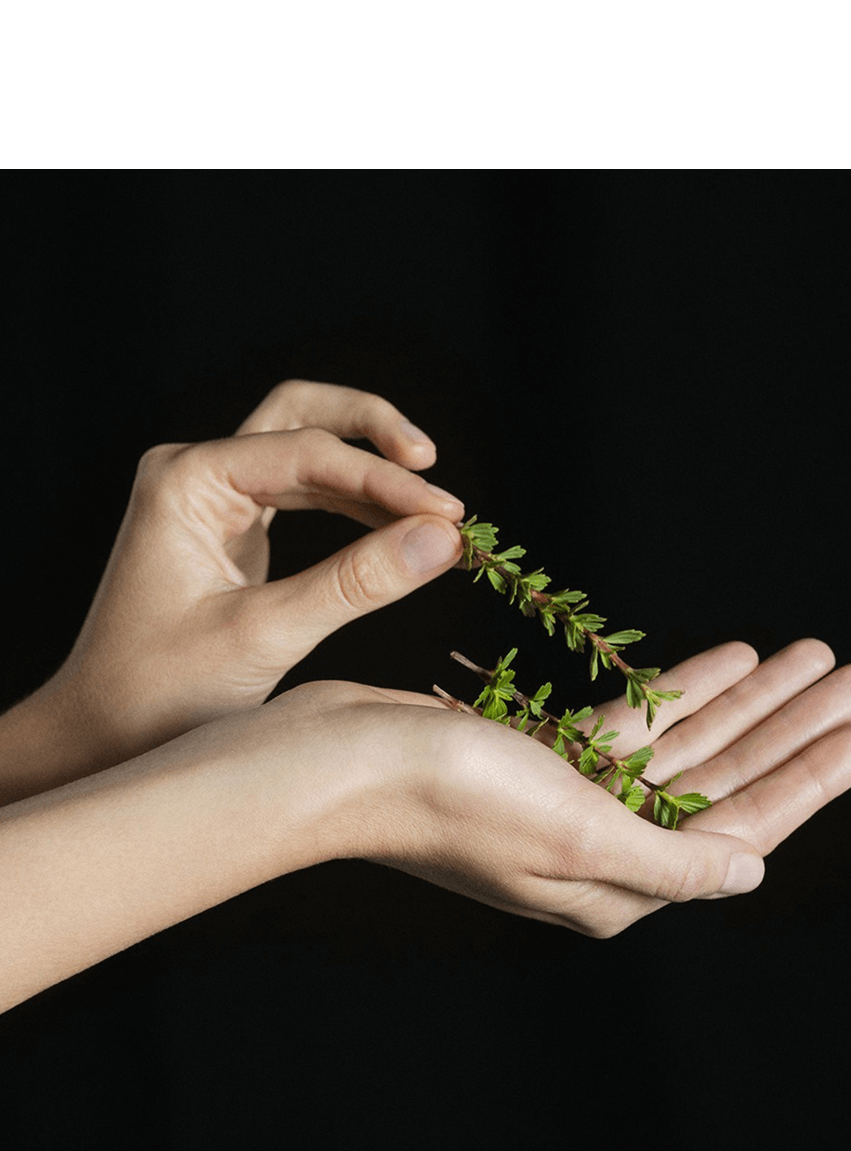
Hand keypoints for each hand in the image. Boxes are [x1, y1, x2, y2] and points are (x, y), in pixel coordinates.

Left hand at [30, 381, 465, 779]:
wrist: (98, 734)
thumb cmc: (158, 693)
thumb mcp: (265, 636)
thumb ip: (356, 583)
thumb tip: (442, 540)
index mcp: (186, 481)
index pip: (307, 454)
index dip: (385, 482)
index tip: (450, 516)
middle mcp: (194, 474)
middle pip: (302, 415)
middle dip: (373, 434)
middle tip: (433, 468)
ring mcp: (210, 499)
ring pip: (306, 451)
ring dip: (370, 474)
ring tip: (435, 512)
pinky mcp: (229, 531)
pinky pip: (301, 495)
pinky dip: (353, 508)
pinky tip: (399, 532)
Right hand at [286, 637, 850, 934]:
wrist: (330, 761)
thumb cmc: (446, 797)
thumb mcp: (577, 834)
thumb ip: (672, 857)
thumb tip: (752, 873)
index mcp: (621, 885)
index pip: (748, 827)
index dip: (818, 777)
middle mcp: (605, 851)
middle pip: (729, 781)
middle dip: (798, 729)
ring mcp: (571, 803)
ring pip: (686, 746)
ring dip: (750, 700)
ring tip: (815, 653)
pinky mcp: (538, 758)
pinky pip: (632, 724)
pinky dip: (680, 689)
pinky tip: (727, 656)